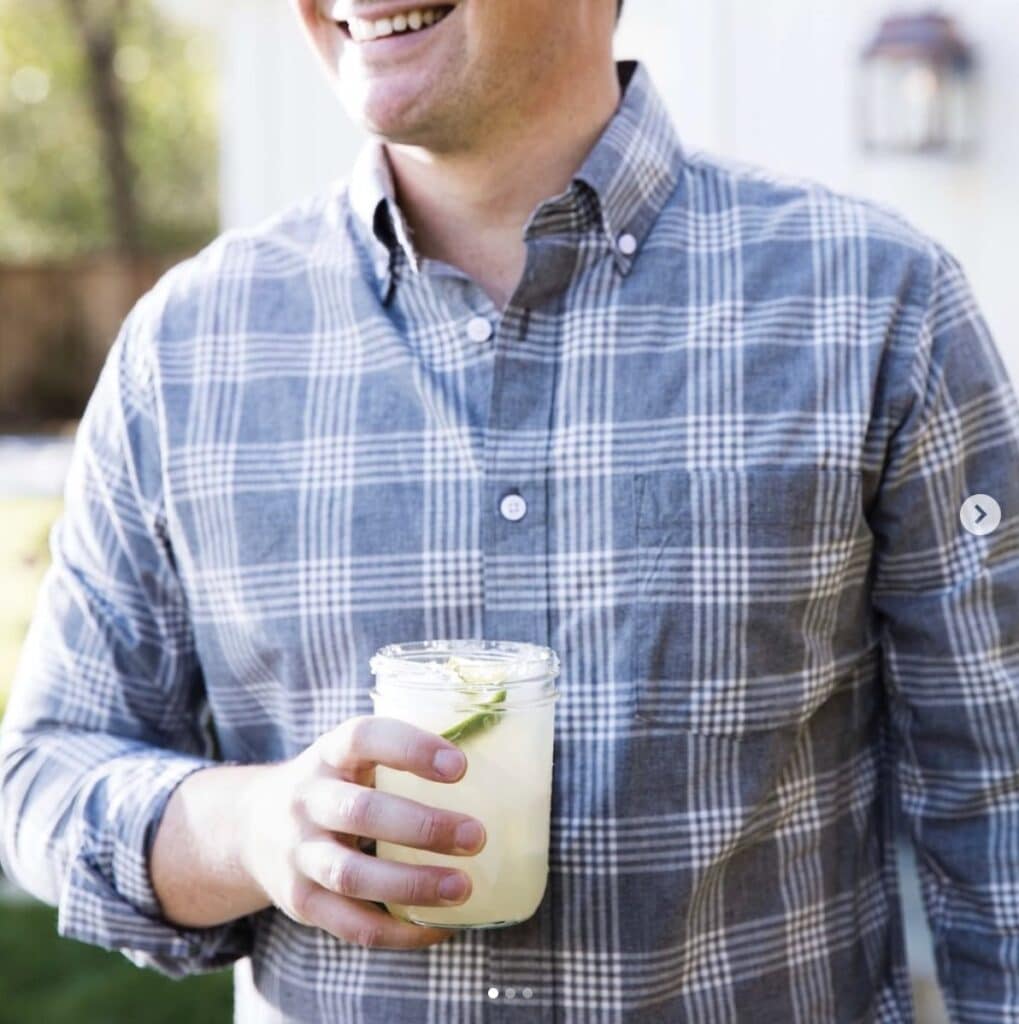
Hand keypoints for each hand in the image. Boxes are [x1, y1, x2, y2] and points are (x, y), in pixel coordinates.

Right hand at [238, 716, 485, 949]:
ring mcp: (299, 853)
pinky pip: (351, 924)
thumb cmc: (335, 783)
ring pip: (352, 875)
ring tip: (463, 887)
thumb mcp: (353, 756)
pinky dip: (398, 931)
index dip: (411, 749)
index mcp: (329, 754)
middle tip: (477, 835)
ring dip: (411, 884)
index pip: (364, 738)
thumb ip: (404, 754)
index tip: (461, 766)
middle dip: (422, 826)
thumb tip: (501, 754)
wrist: (252, 827)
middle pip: (361, 812)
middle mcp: (308, 800)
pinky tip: (439, 926)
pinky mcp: (300, 902)